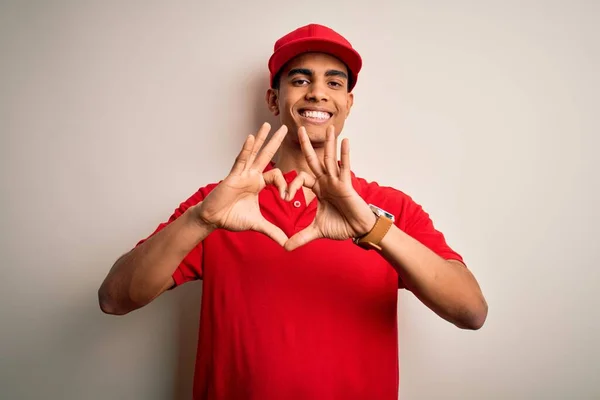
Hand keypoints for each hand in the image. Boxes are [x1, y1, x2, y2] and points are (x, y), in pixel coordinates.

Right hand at [192, 123, 288, 245]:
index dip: (285, 185)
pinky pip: (241, 160)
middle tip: (286, 128)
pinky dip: (246, 149)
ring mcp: (242, 173)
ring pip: (254, 153)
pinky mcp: (233, 175)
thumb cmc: (231, 217)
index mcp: (258, 183)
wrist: (213, 219)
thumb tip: (286, 243)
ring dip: (262, 139)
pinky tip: (251, 137)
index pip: (277, 176)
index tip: (288, 197)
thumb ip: (272, 231)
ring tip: (268, 124)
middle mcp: (251, 175)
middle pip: (267, 155)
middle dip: (276, 142)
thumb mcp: (257, 224)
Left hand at [284, 126, 375, 250]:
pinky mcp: (346, 184)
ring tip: (328, 127)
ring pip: (330, 159)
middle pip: (313, 160)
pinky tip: (345, 140)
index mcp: (318, 189)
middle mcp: (326, 181)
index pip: (301, 178)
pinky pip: (345, 167)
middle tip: (298, 128)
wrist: (358, 230)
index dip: (291, 185)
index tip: (286, 197)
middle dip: (306, 145)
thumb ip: (300, 237)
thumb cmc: (341, 226)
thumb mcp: (316, 231)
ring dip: (329, 143)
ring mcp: (336, 181)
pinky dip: (345, 154)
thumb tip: (284, 247)